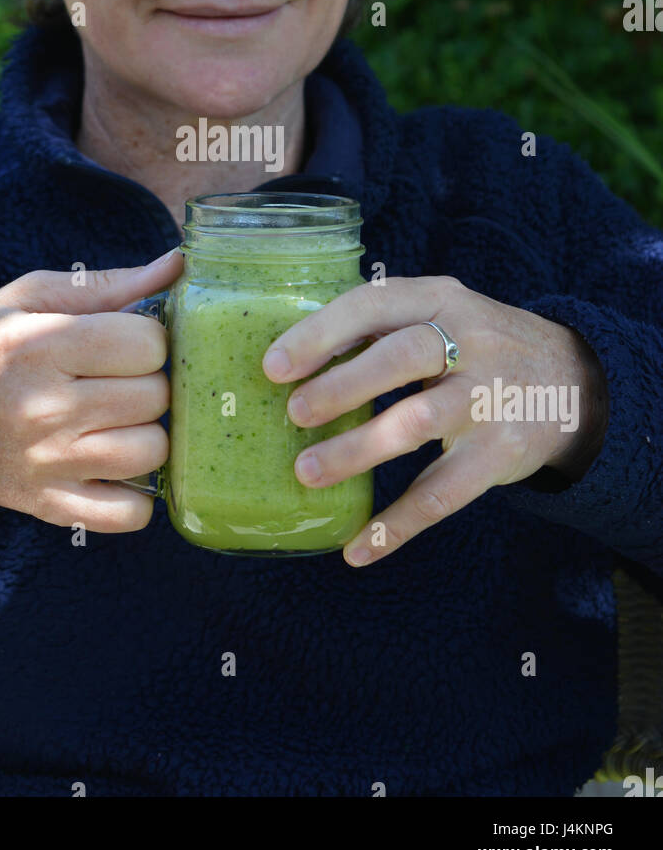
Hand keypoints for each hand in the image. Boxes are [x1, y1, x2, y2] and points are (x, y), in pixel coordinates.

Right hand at [0, 250, 183, 530]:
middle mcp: (45, 408)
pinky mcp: (49, 507)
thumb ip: (109, 284)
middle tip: (121, 380)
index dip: (147, 338)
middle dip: (149, 382)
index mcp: (41, 346)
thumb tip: (178, 265)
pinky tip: (118, 468)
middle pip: (154, 396)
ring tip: (119, 420)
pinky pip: (129, 515)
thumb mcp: (29, 298)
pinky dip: (137, 497)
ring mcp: (49, 464)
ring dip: (146, 433)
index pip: (147, 344)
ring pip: (151, 452)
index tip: (127, 341)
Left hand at [261, 275, 608, 567]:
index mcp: (440, 299)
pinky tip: (358, 549)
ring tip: (307, 472)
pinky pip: (443, 492)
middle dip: (340, 386)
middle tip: (293, 413)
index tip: (274, 366)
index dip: (321, 334)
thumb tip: (291, 360)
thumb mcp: (441, 315)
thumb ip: (382, 329)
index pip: (374, 305)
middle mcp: (470, 341)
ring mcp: (488, 398)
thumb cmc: (477, 347)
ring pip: (417, 422)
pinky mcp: (501, 453)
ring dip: (358, 448)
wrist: (574, 382)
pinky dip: (398, 525)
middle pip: (399, 358)